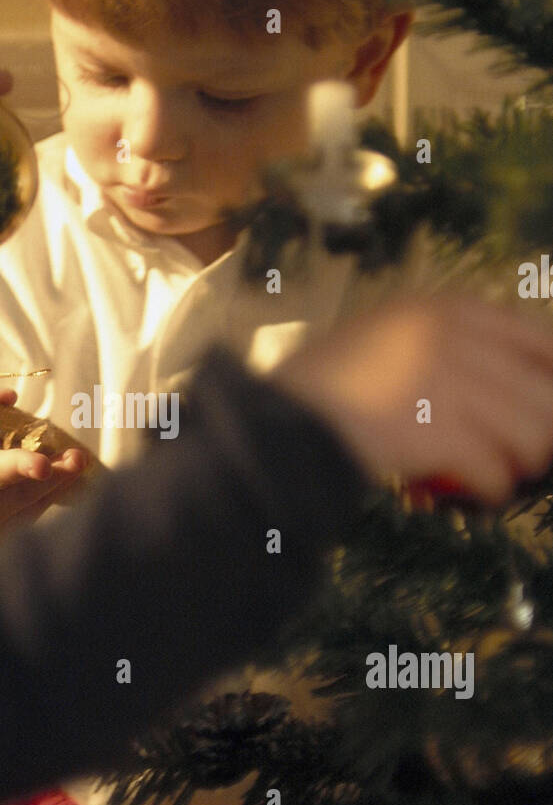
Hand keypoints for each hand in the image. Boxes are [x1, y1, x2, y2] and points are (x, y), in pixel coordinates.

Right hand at [0, 383, 88, 568]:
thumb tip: (11, 398)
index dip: (18, 466)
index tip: (42, 464)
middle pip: (23, 494)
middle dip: (53, 476)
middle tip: (78, 458)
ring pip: (35, 506)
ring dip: (62, 482)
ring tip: (78, 460)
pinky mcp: (8, 539)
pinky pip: (36, 514)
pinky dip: (54, 493)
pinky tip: (68, 474)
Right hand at [270, 293, 552, 504]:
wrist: (278, 419)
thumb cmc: (329, 385)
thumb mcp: (393, 338)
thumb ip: (454, 348)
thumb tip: (528, 396)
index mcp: (449, 309)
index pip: (541, 341)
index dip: (549, 383)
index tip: (541, 413)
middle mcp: (456, 337)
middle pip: (546, 396)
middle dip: (540, 435)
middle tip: (515, 457)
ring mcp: (448, 383)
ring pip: (533, 437)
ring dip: (516, 467)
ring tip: (490, 476)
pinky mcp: (437, 432)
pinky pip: (495, 474)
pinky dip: (487, 493)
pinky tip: (465, 495)